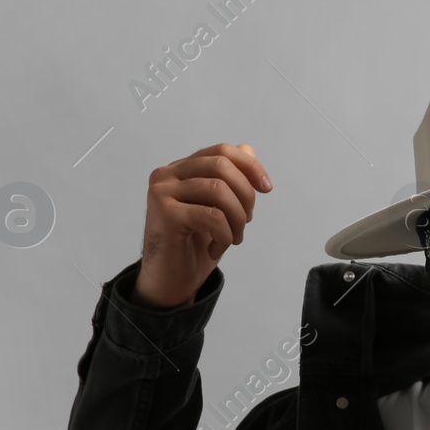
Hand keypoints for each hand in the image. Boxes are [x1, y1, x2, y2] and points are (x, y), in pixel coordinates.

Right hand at [134, 142, 272, 308]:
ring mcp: (162, 192)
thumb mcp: (219, 210)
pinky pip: (211, 216)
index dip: (250, 167)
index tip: (267, 189)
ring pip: (219, 190)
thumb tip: (248, 149)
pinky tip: (216, 249)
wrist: (170, 280)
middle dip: (246, 195)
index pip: (222, 151)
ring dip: (237, 219)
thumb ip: (230, 180)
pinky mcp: (165, 214)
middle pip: (222, 165)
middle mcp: (167, 174)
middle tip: (246, 222)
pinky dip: (224, 234)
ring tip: (233, 238)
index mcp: (181, 169)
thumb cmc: (194, 246)